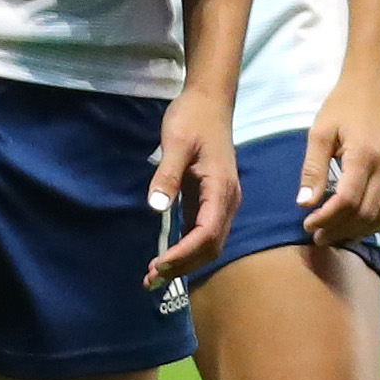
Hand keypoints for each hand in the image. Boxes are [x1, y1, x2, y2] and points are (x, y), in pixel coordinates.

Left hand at [146, 88, 238, 284]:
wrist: (209, 100)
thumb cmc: (192, 118)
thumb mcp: (176, 143)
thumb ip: (167, 176)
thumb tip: (156, 209)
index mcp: (222, 189)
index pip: (207, 234)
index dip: (184, 254)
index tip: (159, 265)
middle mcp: (227, 201)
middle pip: (211, 247)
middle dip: (184, 266)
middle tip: (151, 279)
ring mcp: (222, 202)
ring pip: (210, 244)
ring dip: (186, 262)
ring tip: (155, 275)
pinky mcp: (212, 200)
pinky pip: (203, 233)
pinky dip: (187, 249)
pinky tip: (168, 257)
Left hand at [299, 66, 379, 246]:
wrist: (376, 85)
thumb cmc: (343, 105)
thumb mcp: (320, 132)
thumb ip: (313, 169)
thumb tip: (304, 204)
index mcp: (364, 154)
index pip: (347, 200)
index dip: (326, 219)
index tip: (308, 225)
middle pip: (365, 212)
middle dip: (339, 230)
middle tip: (318, 237)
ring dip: (358, 231)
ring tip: (335, 235)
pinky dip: (375, 221)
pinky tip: (355, 224)